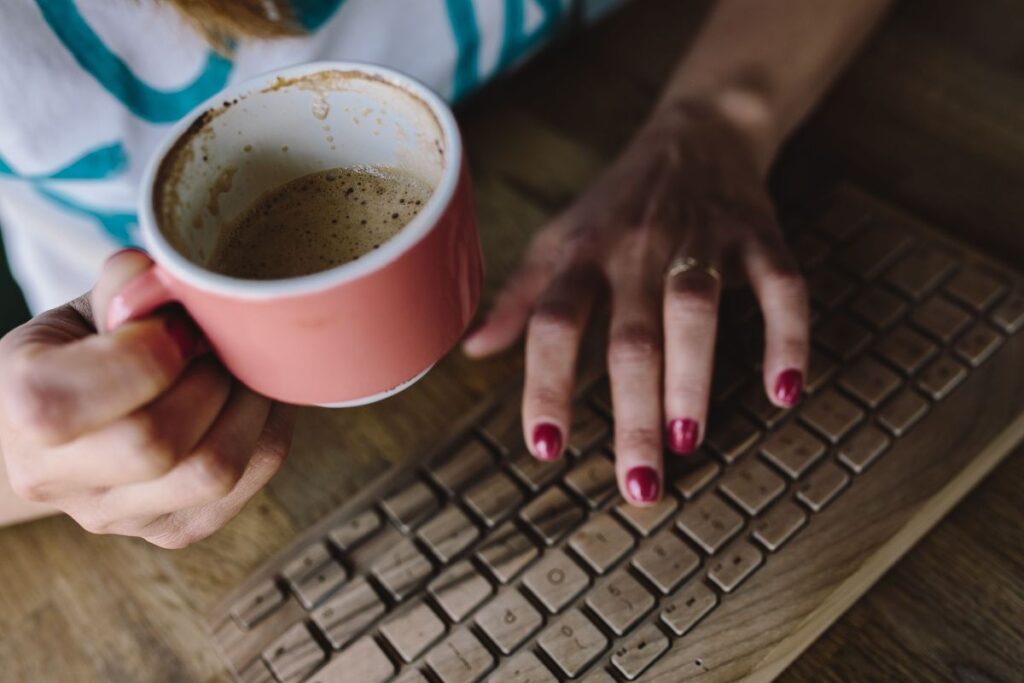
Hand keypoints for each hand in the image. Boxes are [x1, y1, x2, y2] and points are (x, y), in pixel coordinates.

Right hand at [0, 250, 293, 546]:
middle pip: (153, 445)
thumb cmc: (83, 353)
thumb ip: (124, 288)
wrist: (74, 424)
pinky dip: (267, 427)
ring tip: (238, 370)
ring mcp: (118, 516)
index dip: (142, 357)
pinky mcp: (176, 529)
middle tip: (214, 348)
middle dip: (205, 380)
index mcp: (18, 408)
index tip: (175, 327)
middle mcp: (56, 478)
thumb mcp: (86, 309)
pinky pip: (252, 478)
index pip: (65, 404)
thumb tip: (166, 275)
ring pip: (213, 472)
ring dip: (247, 406)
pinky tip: (247, 398)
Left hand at [464, 101, 808, 504]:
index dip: (546, 384)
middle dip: (634, 411)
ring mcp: (700, 239)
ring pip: (694, 309)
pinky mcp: (757, 235)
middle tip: (638, 483)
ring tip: (688, 442)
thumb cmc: (617, 202)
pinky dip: (787, 336)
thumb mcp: (559, 239)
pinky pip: (780, 286)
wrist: (697, 132)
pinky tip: (784, 391)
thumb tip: (471, 351)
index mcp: (582, 255)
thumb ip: (521, 297)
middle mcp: (636, 248)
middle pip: (631, 335)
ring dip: (692, 376)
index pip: (555, 323)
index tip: (546, 449)